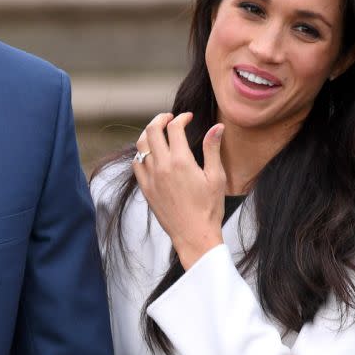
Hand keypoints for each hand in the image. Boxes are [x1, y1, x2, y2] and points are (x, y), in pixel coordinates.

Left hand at [134, 112, 226, 268]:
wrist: (194, 236)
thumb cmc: (209, 208)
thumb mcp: (216, 177)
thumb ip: (212, 149)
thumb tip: (217, 127)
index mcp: (181, 161)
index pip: (174, 127)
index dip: (182, 118)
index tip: (188, 117)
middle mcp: (162, 166)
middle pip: (151, 130)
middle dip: (160, 119)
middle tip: (169, 118)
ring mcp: (150, 177)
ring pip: (140, 145)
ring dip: (148, 134)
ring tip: (158, 132)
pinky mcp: (145, 188)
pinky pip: (136, 164)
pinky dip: (141, 153)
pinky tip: (151, 154)